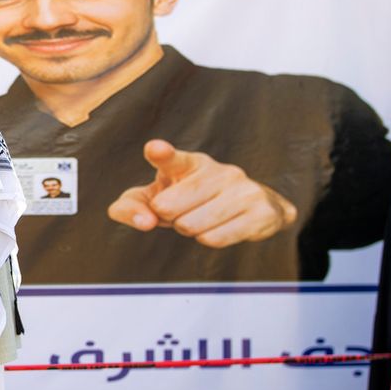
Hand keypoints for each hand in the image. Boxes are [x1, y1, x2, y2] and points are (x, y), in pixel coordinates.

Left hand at [107, 139, 296, 247]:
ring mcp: (241, 188)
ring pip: (190, 226)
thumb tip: (143, 221)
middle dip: (168, 217)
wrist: (249, 209)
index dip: (161, 154)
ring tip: (201, 218)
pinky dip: (209, 239)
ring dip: (188, 230)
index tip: (154, 150)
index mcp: (187, 162)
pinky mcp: (260, 210)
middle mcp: (216, 170)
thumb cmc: (187, 201)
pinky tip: (219, 226)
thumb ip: (130, 207)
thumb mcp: (154, 198)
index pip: (172, 158)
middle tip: (182, 210)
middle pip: (167, 208)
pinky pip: (215, 238)